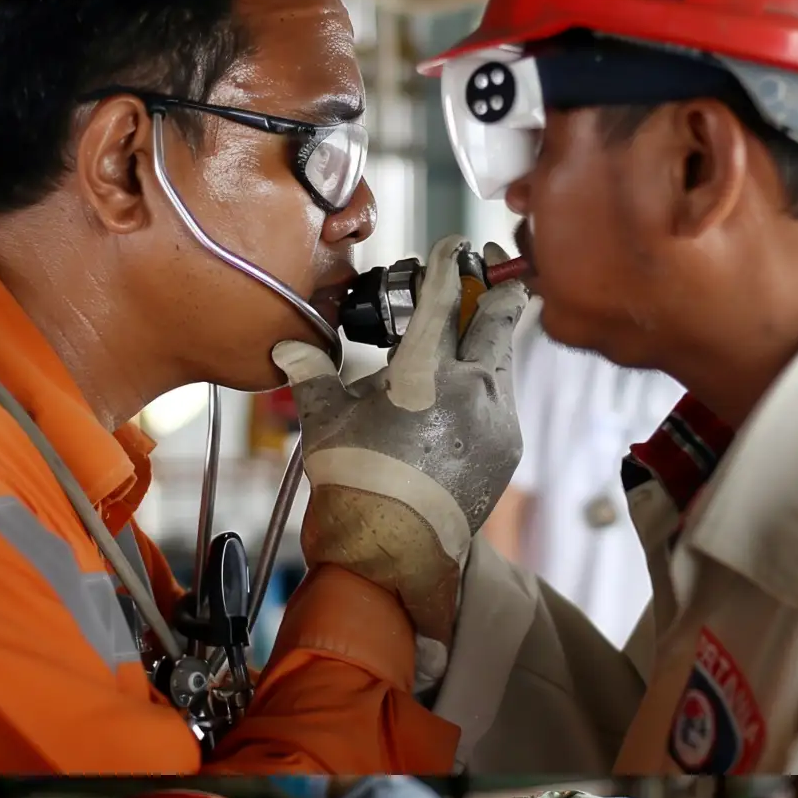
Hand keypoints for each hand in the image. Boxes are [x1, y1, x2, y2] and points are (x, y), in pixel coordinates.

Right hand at [282, 233, 525, 645]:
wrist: (393, 552)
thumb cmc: (354, 485)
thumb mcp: (326, 420)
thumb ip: (314, 373)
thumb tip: (289, 345)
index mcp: (425, 372)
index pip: (442, 300)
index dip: (448, 266)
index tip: (456, 245)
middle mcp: (472, 390)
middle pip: (496, 321)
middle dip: (497, 289)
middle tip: (499, 266)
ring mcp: (497, 420)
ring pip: (502, 362)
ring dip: (494, 338)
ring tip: (489, 317)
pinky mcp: (508, 447)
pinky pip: (501, 400)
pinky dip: (490, 382)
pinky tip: (474, 380)